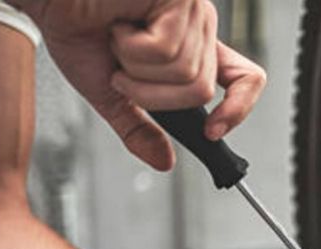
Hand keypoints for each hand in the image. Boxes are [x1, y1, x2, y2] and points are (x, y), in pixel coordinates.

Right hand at [17, 0, 265, 169]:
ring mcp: (191, 8)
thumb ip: (139, 127)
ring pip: (186, 73)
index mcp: (191, 46)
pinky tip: (118, 24)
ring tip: (117, 41)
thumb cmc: (75, 27)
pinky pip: (167, 49)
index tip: (213, 131)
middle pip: (202, 90)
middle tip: (122, 70)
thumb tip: (164, 161)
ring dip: (137, 68)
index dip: (239, 108)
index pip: (245, 78)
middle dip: (152, 93)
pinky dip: (131, 47)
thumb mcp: (110, 93)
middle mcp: (198, 25)